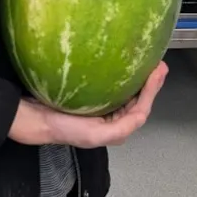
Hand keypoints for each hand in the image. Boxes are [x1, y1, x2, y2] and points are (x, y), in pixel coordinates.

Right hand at [8, 61, 168, 148]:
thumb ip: (122, 128)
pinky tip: (125, 63)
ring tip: (148, 61)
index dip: (152, 90)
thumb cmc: (65, 128)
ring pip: (128, 90)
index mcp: (116, 128)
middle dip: (150, 82)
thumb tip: (142, 113)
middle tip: (158, 63)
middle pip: (138, 98)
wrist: (37, 118)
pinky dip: (123, 74)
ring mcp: (103, 105)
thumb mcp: (97, 134)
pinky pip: (114, 83)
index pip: (141, 108)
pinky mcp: (94, 94)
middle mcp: (113, 117)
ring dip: (139, 77)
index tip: (158, 70)